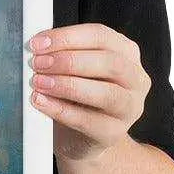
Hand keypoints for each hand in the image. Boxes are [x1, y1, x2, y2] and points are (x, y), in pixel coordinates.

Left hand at [27, 23, 149, 162]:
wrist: (80, 137)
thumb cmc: (76, 97)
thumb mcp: (73, 70)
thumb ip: (61, 55)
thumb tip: (37, 46)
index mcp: (126, 53)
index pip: (101, 36)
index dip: (68, 37)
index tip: (38, 43)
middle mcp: (135, 79)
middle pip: (109, 62)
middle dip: (68, 61)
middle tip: (38, 64)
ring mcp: (129, 108)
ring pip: (106, 93)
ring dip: (67, 85)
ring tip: (39, 83)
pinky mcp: (115, 133)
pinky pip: (89, 121)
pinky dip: (61, 110)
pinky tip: (41, 102)